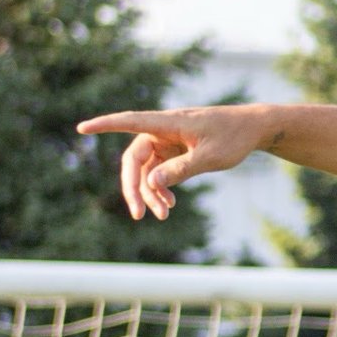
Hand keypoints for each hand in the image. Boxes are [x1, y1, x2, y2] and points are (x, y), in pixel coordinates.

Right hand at [76, 105, 269, 220]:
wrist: (254, 129)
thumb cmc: (234, 136)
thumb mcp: (210, 157)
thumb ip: (181, 169)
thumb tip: (152, 182)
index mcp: (168, 123)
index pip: (130, 121)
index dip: (105, 125)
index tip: (82, 128)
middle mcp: (163, 131)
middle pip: (135, 159)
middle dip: (134, 187)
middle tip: (138, 215)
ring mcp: (168, 142)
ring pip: (147, 170)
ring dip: (151, 193)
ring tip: (163, 215)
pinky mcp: (175, 152)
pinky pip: (159, 173)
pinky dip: (161, 189)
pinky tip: (169, 206)